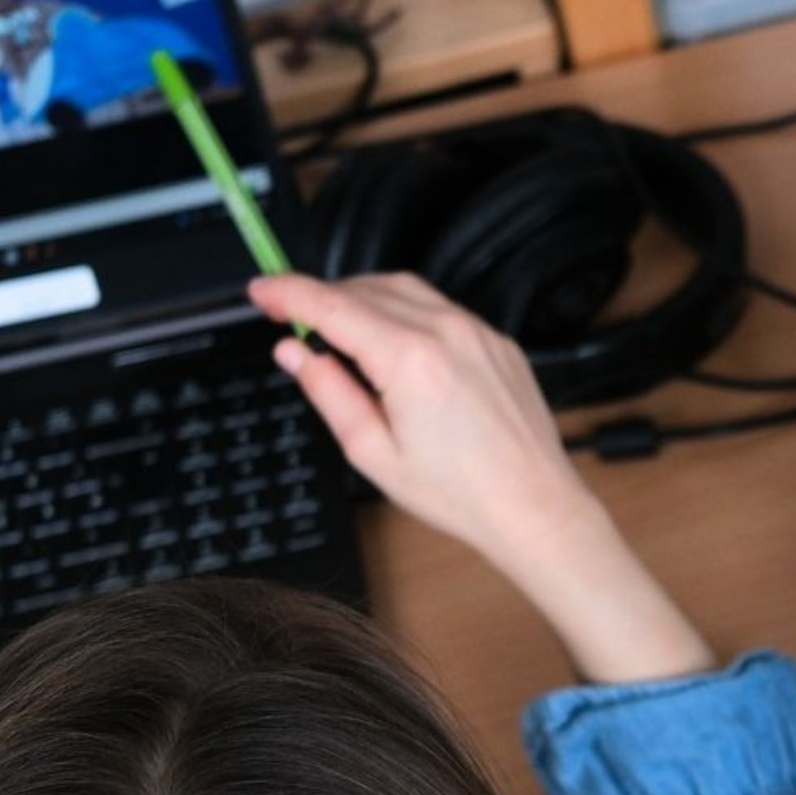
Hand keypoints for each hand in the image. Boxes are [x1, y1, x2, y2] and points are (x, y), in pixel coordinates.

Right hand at [248, 273, 714, 682]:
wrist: (534, 506)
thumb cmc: (461, 493)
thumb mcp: (373, 452)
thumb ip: (328, 393)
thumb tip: (294, 353)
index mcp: (410, 358)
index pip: (331, 304)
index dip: (287, 292)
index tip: (261, 291)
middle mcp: (448, 332)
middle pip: (365, 287)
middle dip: (322, 296)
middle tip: (292, 319)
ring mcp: (479, 332)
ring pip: (405, 289)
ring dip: (363, 297)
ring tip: (339, 331)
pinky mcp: (499, 342)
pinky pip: (441, 308)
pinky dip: (406, 312)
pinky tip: (393, 344)